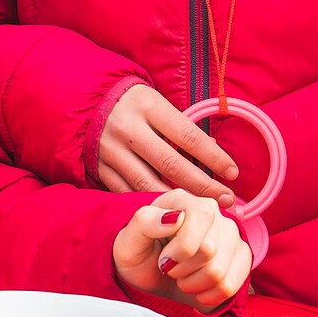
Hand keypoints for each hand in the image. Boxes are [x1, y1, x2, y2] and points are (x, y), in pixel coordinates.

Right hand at [98, 85, 237, 205]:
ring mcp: (111, 150)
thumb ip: (181, 127)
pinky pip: (127, 193)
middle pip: (171, 164)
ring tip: (202, 213)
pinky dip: (150, 206)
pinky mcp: (99, 169)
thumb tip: (213, 150)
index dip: (214, 157)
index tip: (233, 173)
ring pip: (148, 185)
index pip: (188, 135)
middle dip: (203, 186)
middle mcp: (128, 128)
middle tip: (227, 200)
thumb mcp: (157, 103)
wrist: (84, 101)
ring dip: (179, 202)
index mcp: (147, 105)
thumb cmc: (132, 103)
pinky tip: (169, 215)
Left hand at [114, 189, 250, 310]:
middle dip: (182, 269)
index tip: (163, 260)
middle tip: (170, 268)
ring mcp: (230, 234)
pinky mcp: (241, 257)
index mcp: (184, 200)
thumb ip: (145, 222)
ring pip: (220, 272)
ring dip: (193, 284)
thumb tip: (174, 217)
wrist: (150, 279)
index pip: (201, 218)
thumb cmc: (138, 257)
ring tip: (182, 276)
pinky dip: (209, 295)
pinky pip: (231, 285)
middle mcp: (212, 212)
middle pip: (210, 250)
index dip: (180, 249)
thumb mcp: (128, 242)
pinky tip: (197, 286)